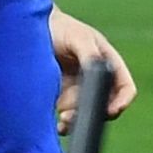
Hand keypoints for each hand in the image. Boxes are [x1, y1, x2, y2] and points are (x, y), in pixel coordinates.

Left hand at [47, 6, 137, 127]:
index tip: (111, 111)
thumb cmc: (58, 27)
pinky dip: (66, 124)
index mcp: (107, 64)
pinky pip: (69, 116)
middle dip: (94, 115)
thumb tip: (97, 70)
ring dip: (77, 122)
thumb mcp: (77, 37)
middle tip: (74, 116)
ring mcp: (79, 90)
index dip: (122, 101)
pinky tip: (58, 125)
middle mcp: (96, 79)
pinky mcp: (61, 96)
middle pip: (105, 106)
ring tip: (63, 121)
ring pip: (86, 114)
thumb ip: (89, 53)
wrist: (27, 28)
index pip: (125, 88)